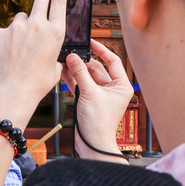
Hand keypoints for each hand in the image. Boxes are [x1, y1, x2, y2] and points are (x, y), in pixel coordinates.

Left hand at [0, 0, 67, 130]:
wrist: (14, 91)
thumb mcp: (55, 67)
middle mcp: (37, 25)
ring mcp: (17, 27)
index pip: (59, 2)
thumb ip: (55, 54)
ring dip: (25, 25)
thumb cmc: (37, 83)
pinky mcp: (0, 33)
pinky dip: (10, 38)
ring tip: (23, 45)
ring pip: (22, 18)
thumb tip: (52, 52)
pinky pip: (7, 31)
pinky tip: (11, 53)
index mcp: (55, 32)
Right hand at [62, 39, 133, 161]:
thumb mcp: (90, 93)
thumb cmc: (99, 123)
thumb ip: (80, 73)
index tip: (90, 41)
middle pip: (97, 68)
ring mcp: (100, 94)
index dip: (101, 50)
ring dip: (76, 69)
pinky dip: (72, 78)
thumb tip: (72, 56)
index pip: (113, 61)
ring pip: (87, 76)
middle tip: (70, 52)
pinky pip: (81, 85)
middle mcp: (112, 89)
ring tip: (64, 59)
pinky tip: (63, 70)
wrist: (93, 144)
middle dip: (83, 61)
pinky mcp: (89, 100)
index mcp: (122, 85)